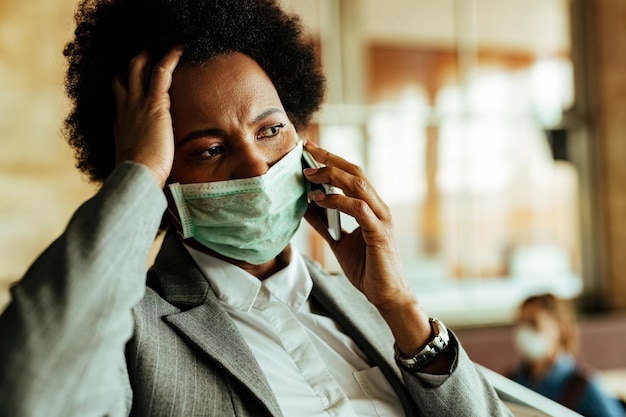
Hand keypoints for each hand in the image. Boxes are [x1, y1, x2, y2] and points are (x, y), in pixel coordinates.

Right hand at [112, 47, 183, 186]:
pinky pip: (161, 72)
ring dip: (147, 55)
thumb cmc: (140, 179)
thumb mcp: (139, 169)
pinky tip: (181, 48)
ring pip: (137, 69)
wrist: (137, 177)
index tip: (131, 86)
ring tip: (161, 46)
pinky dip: (170, 57)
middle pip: (122, 79)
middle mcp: (125, 112)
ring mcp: (136, 105)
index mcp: (121, 127)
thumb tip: (154, 178)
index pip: (120, 102)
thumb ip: (144, 166)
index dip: (124, 91)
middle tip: (142, 55)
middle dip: (131, 66)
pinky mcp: (155, 104)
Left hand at [303, 142, 436, 360]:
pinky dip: (338, 201)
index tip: (310, 149)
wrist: (386, 294)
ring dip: (331, 176)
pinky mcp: (379, 233)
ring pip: (358, 185)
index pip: (352, 175)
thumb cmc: (367, 268)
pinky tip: (320, 200)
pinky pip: (358, 209)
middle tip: (307, 150)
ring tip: (309, 175)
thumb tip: (305, 206)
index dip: (332, 159)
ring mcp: (381, 218)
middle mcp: (378, 207)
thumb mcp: (338, 241)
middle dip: (330, 158)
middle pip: (355, 172)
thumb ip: (324, 223)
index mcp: (371, 207)